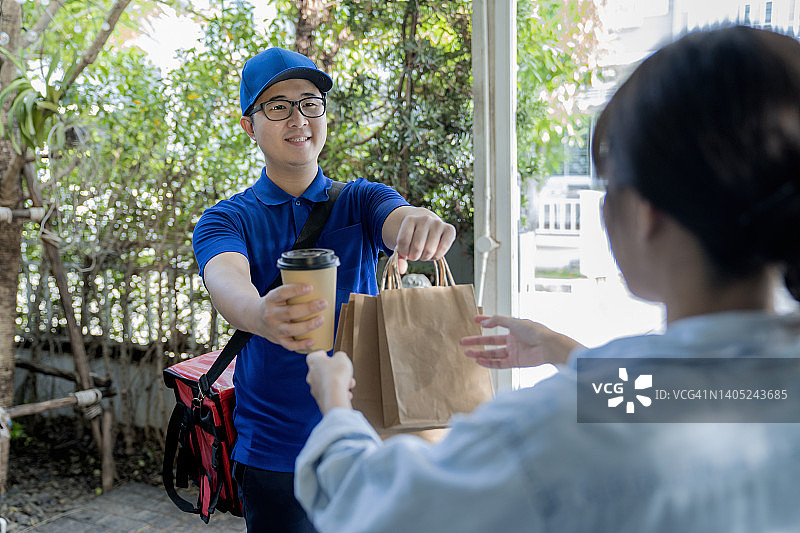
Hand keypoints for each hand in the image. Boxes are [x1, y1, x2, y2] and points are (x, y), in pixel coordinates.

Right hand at [254, 283, 327, 351]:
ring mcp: (274, 329)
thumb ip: (293, 291)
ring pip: (291, 329)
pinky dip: (301, 345)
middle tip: (323, 303)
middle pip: (290, 312)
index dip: (296, 290)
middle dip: (308, 308)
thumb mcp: (277, 294)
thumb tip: (321, 284)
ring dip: (308, 325)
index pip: (282, 293)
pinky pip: (290, 345)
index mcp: (271, 299)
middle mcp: (271, 315)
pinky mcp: (278, 340)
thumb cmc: (275, 303)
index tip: (310, 287)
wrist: (254, 318)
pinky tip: (313, 341)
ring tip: (322, 319)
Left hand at [306, 351, 354, 414]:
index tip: (328, 356)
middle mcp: (311, 375)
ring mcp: (314, 388)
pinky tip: (347, 394)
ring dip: (339, 383)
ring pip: (327, 383)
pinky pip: (329, 393)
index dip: (321, 355)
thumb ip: (339, 355)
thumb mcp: (342, 357)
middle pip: (322, 370)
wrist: (334, 396)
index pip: (313, 356)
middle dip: (335, 371)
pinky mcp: (319, 398)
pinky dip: (338, 393)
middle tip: (345, 373)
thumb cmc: (337, 375)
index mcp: (314, 362)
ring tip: (349, 384)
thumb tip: (339, 357)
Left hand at [394, 209, 455, 273]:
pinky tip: (434, 253)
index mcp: (410, 219)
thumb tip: (401, 271)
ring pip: (429, 250)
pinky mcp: (450, 229)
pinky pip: (442, 250)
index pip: (403, 241)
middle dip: (415, 256)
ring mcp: (438, 223)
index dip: (403, 251)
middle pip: (417, 247)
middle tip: (416, 253)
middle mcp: (425, 219)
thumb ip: (399, 257)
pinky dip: (436, 256)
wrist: (427, 224)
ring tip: (424, 253)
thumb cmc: (414, 237)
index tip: (406, 250)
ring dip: (425, 257)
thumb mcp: (403, 244)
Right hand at [460, 315, 582, 368]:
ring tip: (468, 353)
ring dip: (480, 354)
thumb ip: (497, 321)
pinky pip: (499, 364)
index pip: (496, 323)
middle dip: (477, 341)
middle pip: (491, 341)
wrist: (548, 346)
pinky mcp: (515, 363)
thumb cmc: (535, 331)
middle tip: (464, 342)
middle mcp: (512, 340)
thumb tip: (483, 323)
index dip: (485, 321)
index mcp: (514, 328)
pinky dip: (489, 363)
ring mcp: (513, 352)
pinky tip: (480, 362)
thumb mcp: (514, 322)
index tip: (474, 319)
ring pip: (493, 353)